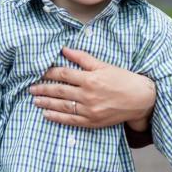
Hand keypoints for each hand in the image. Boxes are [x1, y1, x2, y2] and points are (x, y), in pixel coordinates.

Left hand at [29, 48, 155, 128]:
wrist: (140, 99)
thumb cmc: (122, 79)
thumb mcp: (104, 65)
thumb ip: (83, 58)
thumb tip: (64, 49)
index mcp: (90, 79)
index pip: (64, 74)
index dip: (50, 73)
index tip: (39, 72)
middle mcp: (88, 95)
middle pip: (59, 91)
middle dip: (43, 88)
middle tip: (30, 87)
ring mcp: (89, 110)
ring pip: (62, 106)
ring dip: (46, 103)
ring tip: (35, 100)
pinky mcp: (92, 122)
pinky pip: (70, 120)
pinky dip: (57, 117)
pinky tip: (46, 114)